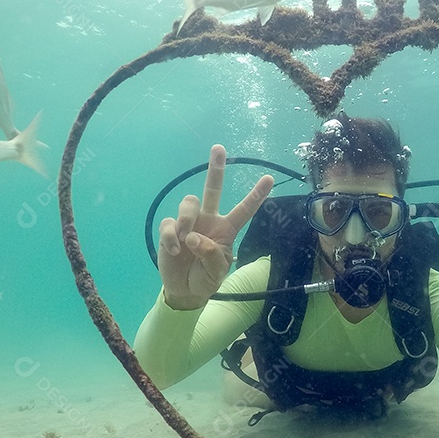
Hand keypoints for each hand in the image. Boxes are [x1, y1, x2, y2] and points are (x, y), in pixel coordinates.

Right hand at [159, 144, 273, 308]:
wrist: (184, 289)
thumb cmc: (205, 278)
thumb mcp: (216, 272)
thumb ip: (211, 256)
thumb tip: (194, 238)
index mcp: (226, 229)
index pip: (244, 210)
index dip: (256, 195)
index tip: (269, 178)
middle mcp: (209, 220)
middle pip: (212, 189)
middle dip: (216, 168)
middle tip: (219, 148)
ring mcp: (189, 222)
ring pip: (189, 203)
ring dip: (187, 221)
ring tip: (185, 243)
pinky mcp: (170, 228)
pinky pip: (169, 222)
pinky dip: (170, 236)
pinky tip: (174, 250)